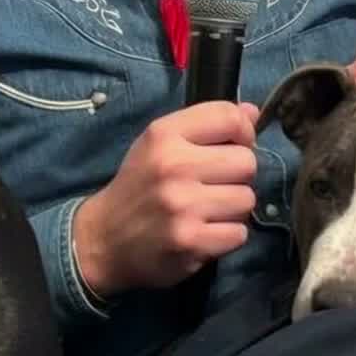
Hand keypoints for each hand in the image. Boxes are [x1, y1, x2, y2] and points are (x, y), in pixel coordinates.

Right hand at [73, 101, 258, 298]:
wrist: (104, 239)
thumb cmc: (139, 186)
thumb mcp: (159, 144)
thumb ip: (205, 124)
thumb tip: (252, 112)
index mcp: (164, 135)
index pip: (229, 118)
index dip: (243, 132)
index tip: (233, 146)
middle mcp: (174, 166)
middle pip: (247, 162)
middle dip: (237, 175)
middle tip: (214, 184)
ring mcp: (183, 207)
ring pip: (246, 199)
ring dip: (233, 208)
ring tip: (207, 210)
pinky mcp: (191, 242)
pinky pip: (239, 234)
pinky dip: (227, 236)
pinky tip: (205, 232)